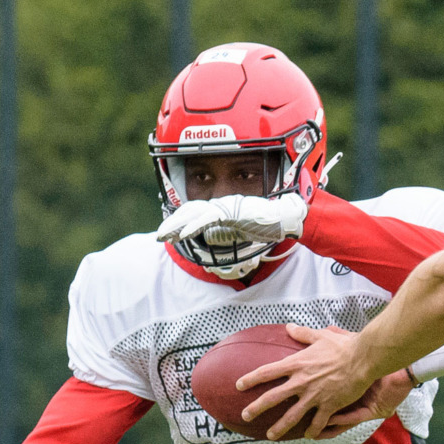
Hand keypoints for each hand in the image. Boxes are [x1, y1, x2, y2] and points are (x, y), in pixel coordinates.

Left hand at [153, 193, 306, 246]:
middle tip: (158, 236)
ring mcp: (226, 206)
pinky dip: (193, 226)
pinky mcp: (231, 210)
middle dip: (172, 224)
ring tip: (164, 236)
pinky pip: (208, 218)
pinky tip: (182, 235)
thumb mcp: (241, 231)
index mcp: (223, 208)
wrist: (286, 217)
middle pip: (190, 212)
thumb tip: (214, 240)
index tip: (167, 234)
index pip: (196, 214)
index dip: (180, 222)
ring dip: (177, 225)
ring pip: (194, 213)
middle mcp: (221, 204)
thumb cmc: (268, 224)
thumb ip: (227, 233)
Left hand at [233, 324, 381, 440]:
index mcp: (296, 364)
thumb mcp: (320, 335)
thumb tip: (289, 327)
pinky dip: (312, 430)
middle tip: (245, 415)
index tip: (239, 385)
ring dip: (279, 427)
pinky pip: (318, 423)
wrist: (363, 358)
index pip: (266, 372)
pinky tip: (308, 435)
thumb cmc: (343, 345)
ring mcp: (314, 396)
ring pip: (291, 416)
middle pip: (272, 397)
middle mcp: (301, 382)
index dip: (250, 379)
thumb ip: (302, 333)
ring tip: (270, 436)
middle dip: (256, 408)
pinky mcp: (329, 406)